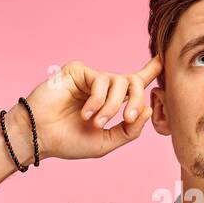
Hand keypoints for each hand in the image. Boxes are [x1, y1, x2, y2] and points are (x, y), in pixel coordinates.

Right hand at [12, 55, 160, 160]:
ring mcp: (91, 78)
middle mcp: (103, 87)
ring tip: (96, 122)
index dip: (150, 71)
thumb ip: (130, 130)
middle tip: (127, 118)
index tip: (163, 59)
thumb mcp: (107, 142)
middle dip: (136, 100)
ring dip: (113, 107)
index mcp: (112, 102)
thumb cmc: (69, 141)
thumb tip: (148, 110)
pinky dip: (98, 101)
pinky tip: (85, 114)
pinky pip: (102, 81)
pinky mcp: (79, 71)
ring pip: (120, 82)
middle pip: (134, 82)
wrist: (40, 137)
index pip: (135, 83)